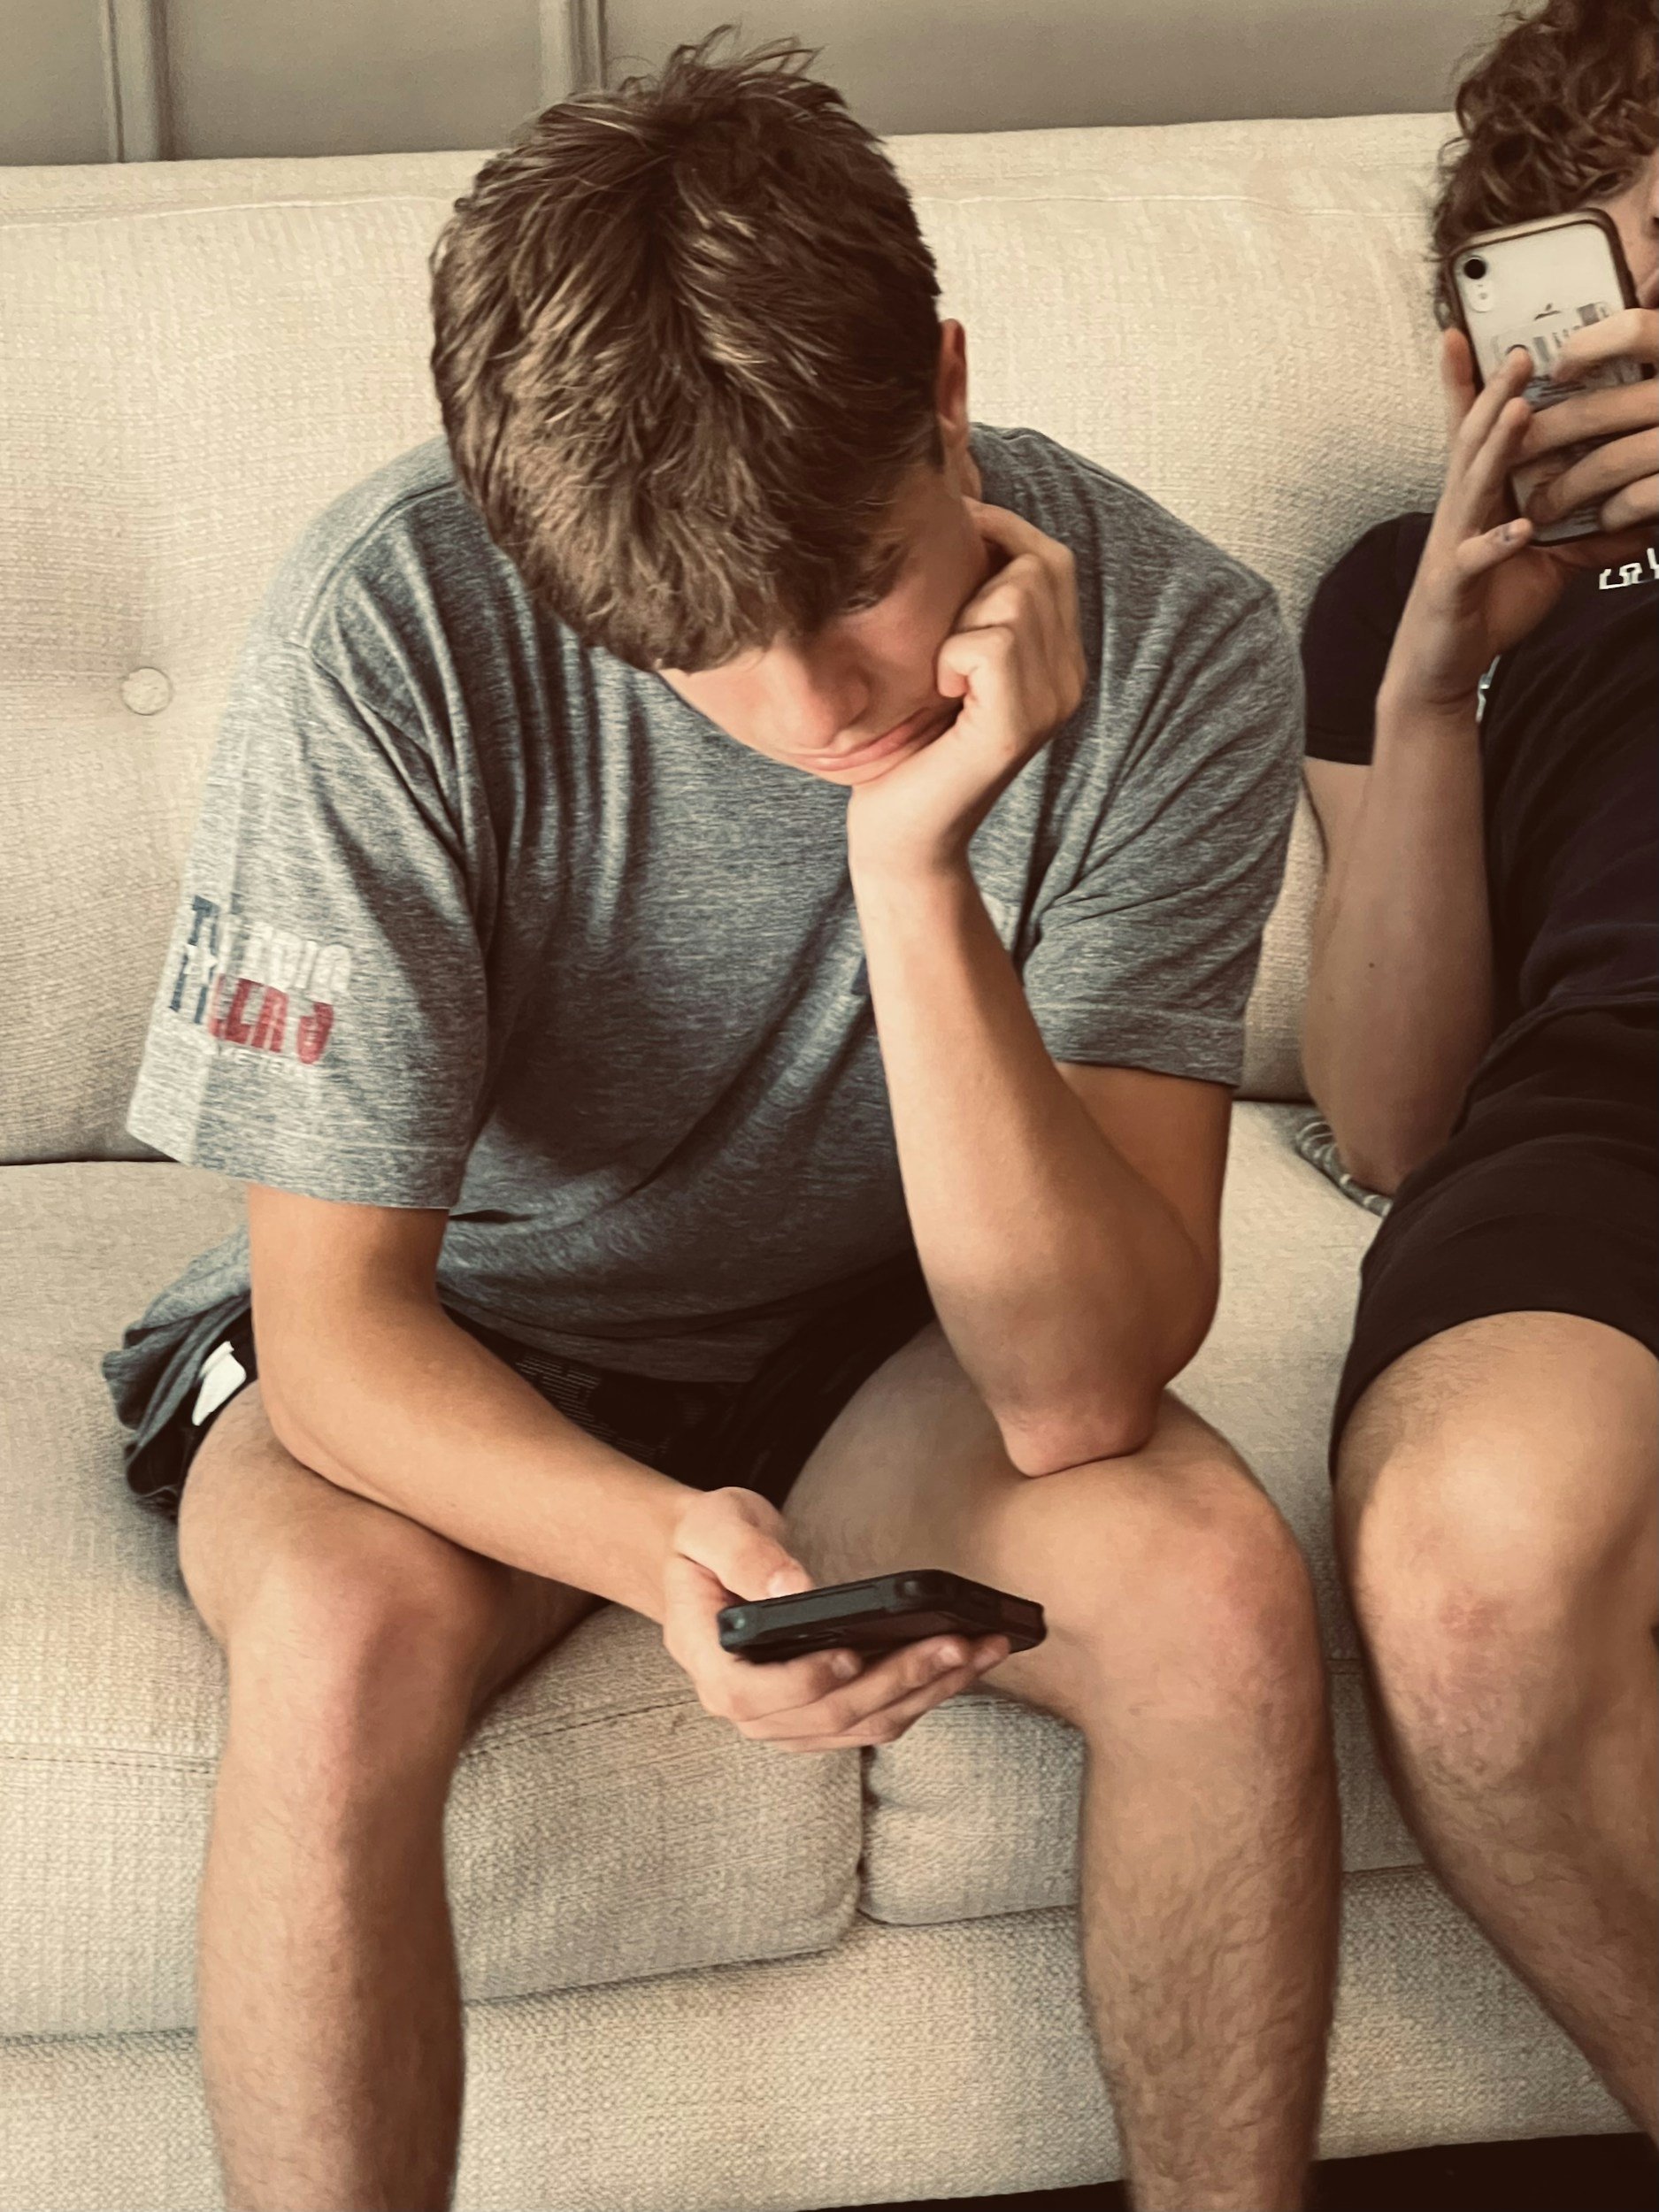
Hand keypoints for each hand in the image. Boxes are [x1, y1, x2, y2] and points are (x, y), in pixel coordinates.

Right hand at [660, 1486, 1009, 1752]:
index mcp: (709, 1661)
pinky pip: (874, 1717)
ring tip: (978, 1652)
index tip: (852, 1654)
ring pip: (861, 1725)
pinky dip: (921, 1695)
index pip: (750, 1694)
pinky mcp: (821, 1714)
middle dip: (896, 1682)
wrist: (713, 1562)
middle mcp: (747, 1704)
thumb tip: (792, 1590)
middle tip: (954, 1644)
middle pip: (825, 1715)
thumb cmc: (709, 1542)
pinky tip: (962, 1664)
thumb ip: (745, 1556)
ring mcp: (786, 1718)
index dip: (803, 1682)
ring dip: (925, 1693)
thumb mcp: (713, 1528)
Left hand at [844, 499, 1086, 876]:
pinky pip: (990, 647)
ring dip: (960, 621)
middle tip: (939, 638)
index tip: (942, 557)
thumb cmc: (905, 738)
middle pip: (1039, 564)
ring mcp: (1051, 704)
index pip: (1050, 555)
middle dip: (977, 579)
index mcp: (1057, 656)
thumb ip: (963, 593)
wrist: (898, 833)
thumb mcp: (938, 650)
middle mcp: (1069, 678)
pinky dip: (952, 657)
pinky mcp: (1016, 730)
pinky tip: (939, 692)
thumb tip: (950, 500)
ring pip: (1017, 597)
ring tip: (940, 671)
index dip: (995, 536)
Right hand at [1381, 328, 1654, 715]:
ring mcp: (1452, 546)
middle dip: (1493, 395)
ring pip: (1470, 487)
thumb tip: (1646, 516)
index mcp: (1478, 498)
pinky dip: (1496, 543)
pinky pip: (1474, 559)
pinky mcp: (1453, 586)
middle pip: (1473, 443)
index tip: (1461, 333)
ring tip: (1520, 411)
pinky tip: (1519, 528)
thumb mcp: (1549, 563)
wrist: (1440, 667)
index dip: (1465, 383)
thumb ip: (1590, 534)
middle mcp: (1459, 512)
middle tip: (1519, 353)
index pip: (1470, 431)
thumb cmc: (1489, 605)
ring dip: (1496, 448)